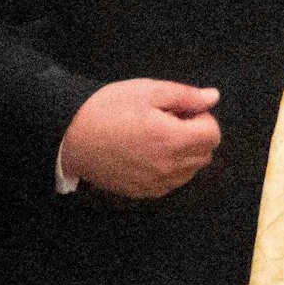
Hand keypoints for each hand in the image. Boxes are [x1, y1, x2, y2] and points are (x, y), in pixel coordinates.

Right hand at [59, 78, 220, 198]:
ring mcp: (157, 184)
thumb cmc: (108, 108)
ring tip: (155, 137)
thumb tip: (213, 97)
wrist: (70, 136)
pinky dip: (168, 169)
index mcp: (173, 139)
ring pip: (190, 171)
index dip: (201, 117)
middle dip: (195, 135)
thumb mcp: (147, 91)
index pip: (213, 134)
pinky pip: (171, 183)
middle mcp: (170, 167)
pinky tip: (146, 154)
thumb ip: (184, 95)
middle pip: (205, 154)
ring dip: (184, 153)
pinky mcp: (144, 193)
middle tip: (168, 120)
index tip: (180, 110)